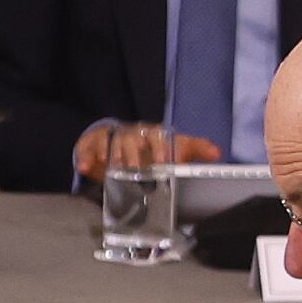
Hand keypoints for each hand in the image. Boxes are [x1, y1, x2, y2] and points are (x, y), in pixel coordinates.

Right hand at [75, 121, 224, 176]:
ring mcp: (111, 137)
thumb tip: (216, 152)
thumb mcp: (177, 146)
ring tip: (113, 168)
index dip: (161, 149)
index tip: (164, 163)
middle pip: (130, 139)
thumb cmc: (154, 146)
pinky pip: (87, 148)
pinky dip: (85, 157)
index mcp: (152, 133)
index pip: (157, 136)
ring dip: (110, 154)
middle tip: (135, 169)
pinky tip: (85, 167)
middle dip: (132, 154)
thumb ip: (195, 149)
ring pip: (109, 142)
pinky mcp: (93, 143)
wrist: (123, 138)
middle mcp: (131, 133)